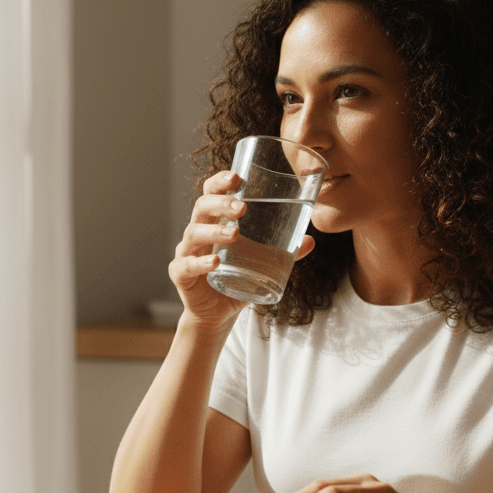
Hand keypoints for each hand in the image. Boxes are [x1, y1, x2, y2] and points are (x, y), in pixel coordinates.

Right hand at [171, 170, 315, 327]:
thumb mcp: (262, 264)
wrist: (217, 314)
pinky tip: (215, 261)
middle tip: (242, 208)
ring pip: (194, 233)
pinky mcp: (181, 275)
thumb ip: (284, 252)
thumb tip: (311, 240)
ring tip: (234, 234)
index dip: (220, 182)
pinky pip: (186, 265)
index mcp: (214, 222)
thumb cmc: (237, 280)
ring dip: (214, 231)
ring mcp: (186, 253)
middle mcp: (198, 233)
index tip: (237, 177)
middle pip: (202, 208)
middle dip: (221, 203)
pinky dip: (200, 262)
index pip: (211, 193)